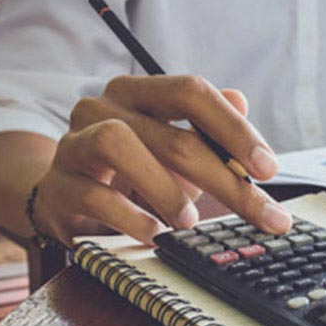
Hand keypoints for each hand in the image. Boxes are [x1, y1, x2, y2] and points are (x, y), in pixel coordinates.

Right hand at [32, 75, 291, 246]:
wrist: (69, 195)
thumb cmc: (136, 169)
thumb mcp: (178, 148)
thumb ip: (210, 130)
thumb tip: (243, 99)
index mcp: (141, 93)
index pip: (192, 92)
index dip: (234, 129)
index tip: (269, 169)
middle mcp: (104, 107)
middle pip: (173, 136)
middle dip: (224, 179)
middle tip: (259, 212)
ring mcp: (74, 143)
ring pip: (119, 145)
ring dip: (165, 188)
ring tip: (189, 220)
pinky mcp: (56, 185)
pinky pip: (93, 194)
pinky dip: (130, 216)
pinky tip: (154, 232)